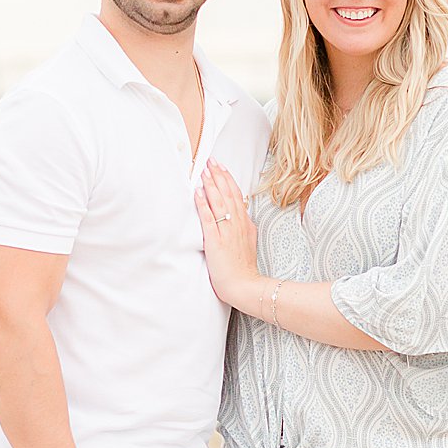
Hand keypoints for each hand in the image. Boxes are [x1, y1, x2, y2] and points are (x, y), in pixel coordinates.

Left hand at [196, 160, 260, 310]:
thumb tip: (240, 214)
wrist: (246, 286)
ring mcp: (227, 232)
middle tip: (210, 160)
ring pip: (219, 202)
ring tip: (203, 170)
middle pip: (228, 194)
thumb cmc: (244, 269)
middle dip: (218, 175)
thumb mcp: (248, 242)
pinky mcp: (216, 241)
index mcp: (244, 224)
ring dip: (211, 184)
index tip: (220, 167)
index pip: (236, 195)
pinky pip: (209, 219)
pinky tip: (198, 193)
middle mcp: (237, 224)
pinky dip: (203, 204)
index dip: (227, 179)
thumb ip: (243, 227)